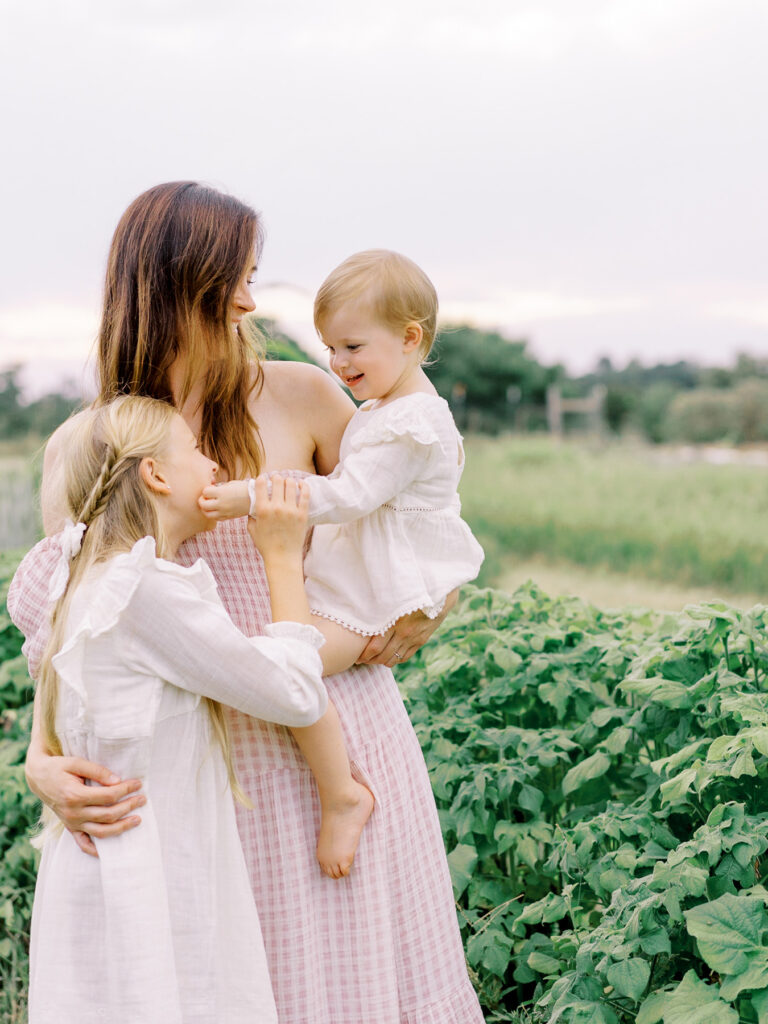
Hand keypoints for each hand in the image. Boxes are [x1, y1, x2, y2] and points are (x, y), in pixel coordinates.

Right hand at [26, 751, 144, 857]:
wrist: (39, 777)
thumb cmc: (59, 767)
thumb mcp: (76, 763)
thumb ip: (98, 771)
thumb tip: (117, 781)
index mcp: (75, 796)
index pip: (108, 796)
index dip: (126, 790)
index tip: (138, 783)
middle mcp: (73, 813)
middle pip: (108, 815)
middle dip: (129, 807)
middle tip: (143, 799)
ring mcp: (71, 823)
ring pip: (100, 832)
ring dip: (121, 828)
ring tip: (137, 820)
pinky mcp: (70, 828)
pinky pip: (83, 844)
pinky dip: (95, 850)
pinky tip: (109, 850)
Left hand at [199, 480, 250, 519]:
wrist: (256, 499)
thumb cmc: (244, 488)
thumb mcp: (231, 484)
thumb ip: (219, 488)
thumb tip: (210, 490)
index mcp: (222, 493)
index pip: (205, 492)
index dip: (206, 490)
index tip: (211, 488)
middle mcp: (222, 503)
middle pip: (203, 505)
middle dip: (202, 500)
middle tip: (205, 497)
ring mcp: (225, 512)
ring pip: (207, 514)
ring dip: (205, 509)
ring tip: (209, 505)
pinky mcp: (228, 517)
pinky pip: (215, 518)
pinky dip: (213, 514)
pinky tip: (216, 509)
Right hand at [246, 474, 309, 561]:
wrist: (282, 557)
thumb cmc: (266, 545)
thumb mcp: (252, 529)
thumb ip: (251, 515)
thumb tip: (252, 504)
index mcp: (262, 510)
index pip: (260, 484)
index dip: (261, 479)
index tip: (263, 480)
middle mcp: (276, 507)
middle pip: (277, 481)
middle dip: (276, 478)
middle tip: (276, 480)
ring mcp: (291, 510)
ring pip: (291, 484)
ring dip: (288, 481)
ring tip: (288, 483)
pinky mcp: (302, 514)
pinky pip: (305, 494)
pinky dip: (303, 486)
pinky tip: (301, 484)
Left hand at [358, 589, 458, 666]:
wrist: (438, 594)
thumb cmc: (412, 592)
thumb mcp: (394, 598)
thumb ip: (380, 609)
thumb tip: (363, 614)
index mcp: (394, 622)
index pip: (376, 647)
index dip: (365, 655)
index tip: (356, 656)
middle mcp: (404, 633)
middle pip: (383, 655)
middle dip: (370, 660)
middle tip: (361, 660)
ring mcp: (413, 639)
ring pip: (394, 658)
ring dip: (382, 662)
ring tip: (373, 660)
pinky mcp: (421, 641)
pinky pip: (405, 656)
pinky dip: (396, 659)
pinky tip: (389, 657)